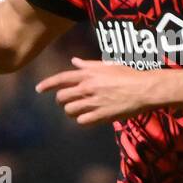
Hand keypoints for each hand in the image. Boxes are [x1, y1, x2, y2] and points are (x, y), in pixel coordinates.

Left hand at [36, 58, 153, 125]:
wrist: (144, 89)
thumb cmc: (128, 75)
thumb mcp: (107, 65)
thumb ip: (88, 65)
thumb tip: (74, 61)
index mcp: (88, 74)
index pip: (61, 79)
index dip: (47, 85)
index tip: (38, 89)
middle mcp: (87, 88)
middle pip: (62, 97)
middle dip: (61, 100)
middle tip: (68, 101)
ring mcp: (93, 102)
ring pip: (70, 110)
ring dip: (71, 111)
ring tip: (80, 109)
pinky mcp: (101, 116)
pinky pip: (82, 121)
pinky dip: (82, 120)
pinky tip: (89, 117)